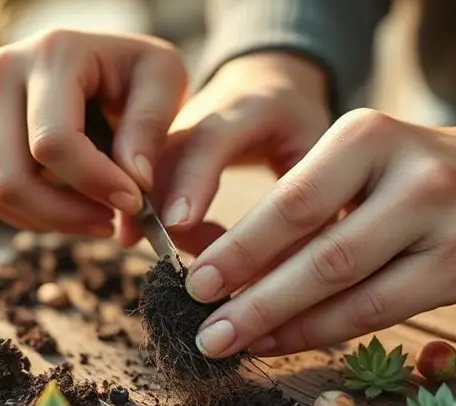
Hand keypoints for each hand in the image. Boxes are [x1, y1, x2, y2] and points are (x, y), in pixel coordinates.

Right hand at [0, 30, 186, 236]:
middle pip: (12, 178)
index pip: (54, 142)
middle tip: (112, 222)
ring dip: (51, 220)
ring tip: (97, 216)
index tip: (135, 202)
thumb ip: (151, 126)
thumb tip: (133, 181)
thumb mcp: (165, 79)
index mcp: (51, 53)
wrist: (105, 60)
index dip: (95, 183)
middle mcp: (1, 71)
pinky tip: (72, 205)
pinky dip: (34, 214)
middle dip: (67, 215)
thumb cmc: (139, 71)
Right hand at [118, 52, 331, 253]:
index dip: (192, 180)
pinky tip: (190, 249)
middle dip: (160, 217)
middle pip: (163, 163)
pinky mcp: (156, 152)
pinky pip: (142, 190)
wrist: (265, 83)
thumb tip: (291, 271)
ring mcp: (170, 132)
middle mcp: (196, 115)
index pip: (210, 140)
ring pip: (145, 181)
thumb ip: (305, 202)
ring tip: (203, 264)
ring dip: (162, 230)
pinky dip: (155, 226)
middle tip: (189, 271)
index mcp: (245, 107)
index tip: (179, 223)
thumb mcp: (313, 151)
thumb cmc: (294, 122)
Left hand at [185, 106, 455, 357]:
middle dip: (252, 296)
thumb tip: (231, 267)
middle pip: (316, 248)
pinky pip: (381, 311)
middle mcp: (408, 174)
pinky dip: (325, 331)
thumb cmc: (423, 174)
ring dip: (282, 323)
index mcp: (367, 135)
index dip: (240, 249)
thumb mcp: (367, 163)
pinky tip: (286, 342)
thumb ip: (311, 205)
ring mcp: (444, 224)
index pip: (291, 202)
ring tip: (232, 344)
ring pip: (348, 287)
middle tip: (204, 329)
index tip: (195, 283)